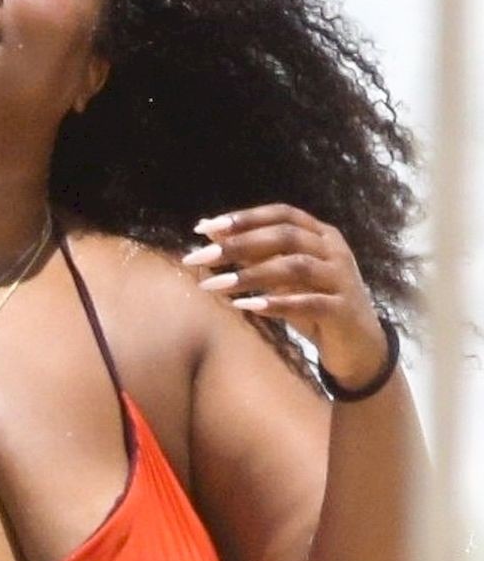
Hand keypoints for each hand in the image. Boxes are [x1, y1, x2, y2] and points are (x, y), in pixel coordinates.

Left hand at [181, 202, 389, 389]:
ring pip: (296, 267)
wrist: (358, 346)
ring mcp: (341, 279)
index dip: (245, 218)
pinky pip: (309, 303)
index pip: (282, 214)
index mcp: (321, 234)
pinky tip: (247, 306)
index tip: (206, 228)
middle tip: (201, 256)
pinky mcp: (343, 310)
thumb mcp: (281, 277)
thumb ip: (252, 254)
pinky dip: (276, 303)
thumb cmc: (313, 306)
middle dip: (240, 244)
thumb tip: (210, 231)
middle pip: (285, 236)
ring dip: (252, 274)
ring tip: (216, 285)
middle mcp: (334, 250)